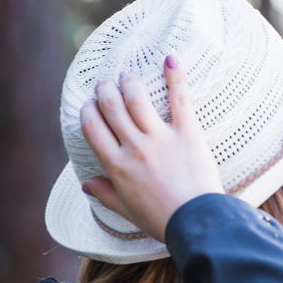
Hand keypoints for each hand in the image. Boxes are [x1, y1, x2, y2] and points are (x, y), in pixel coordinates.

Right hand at [78, 55, 223, 241]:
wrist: (197, 223)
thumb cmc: (162, 220)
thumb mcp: (127, 210)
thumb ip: (105, 193)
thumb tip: (85, 182)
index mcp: (116, 166)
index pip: (92, 127)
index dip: (87, 111)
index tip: (89, 105)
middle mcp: (134, 147)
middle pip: (111, 107)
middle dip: (104, 90)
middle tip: (106, 84)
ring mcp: (160, 138)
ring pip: (136, 98)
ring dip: (128, 82)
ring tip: (127, 75)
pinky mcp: (188, 134)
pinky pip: (179, 99)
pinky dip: (175, 76)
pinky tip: (170, 58)